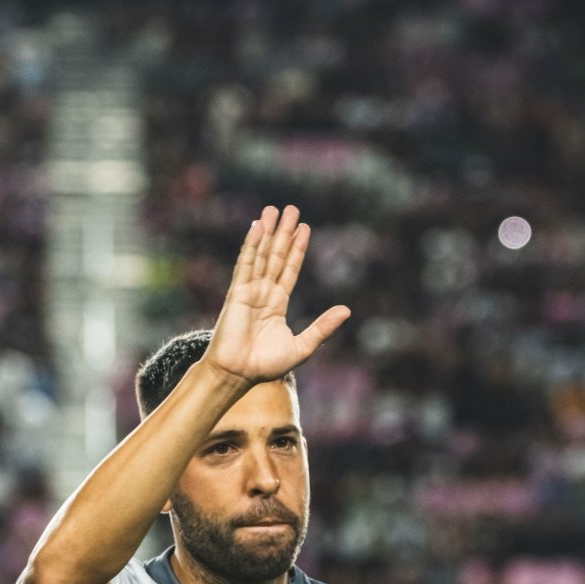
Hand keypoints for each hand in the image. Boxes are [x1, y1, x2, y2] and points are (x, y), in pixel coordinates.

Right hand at [203, 204, 350, 384]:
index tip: (304, 228)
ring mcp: (249, 290)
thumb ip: (323, 327)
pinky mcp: (237, 292)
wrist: (238, 374)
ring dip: (268, 232)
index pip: (289, 269)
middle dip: (284, 232)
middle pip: (276, 256)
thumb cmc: (266, 365)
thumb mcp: (303, 346)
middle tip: (291, 209)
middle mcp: (263, 293)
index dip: (297, 249)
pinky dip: (251, 245)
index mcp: (276, 304)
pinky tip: (258, 227)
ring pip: (261, 255)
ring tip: (274, 209)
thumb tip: (347, 310)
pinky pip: (245, 263)